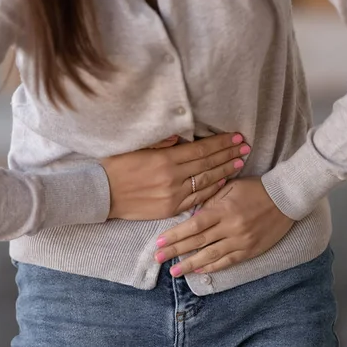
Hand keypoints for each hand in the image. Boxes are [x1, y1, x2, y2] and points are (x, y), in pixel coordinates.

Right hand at [102, 133, 248, 219]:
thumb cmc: (116, 167)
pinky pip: (196, 198)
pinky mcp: (170, 209)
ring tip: (239, 162)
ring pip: (206, 181)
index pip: (201, 149)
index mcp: (165, 158)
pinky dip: (211, 189)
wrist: (102, 195)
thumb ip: (159, 142)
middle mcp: (173, 177)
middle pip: (208, 164)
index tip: (235, 137)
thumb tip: (179, 137)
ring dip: (225, 170)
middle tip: (245, 147)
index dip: (220, 142)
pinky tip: (222, 182)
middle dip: (228, 154)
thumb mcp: (135, 147)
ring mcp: (173, 195)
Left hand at [154, 177, 293, 276]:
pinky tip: (199, 270)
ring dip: (190, 264)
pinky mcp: (251, 250)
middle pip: (198, 242)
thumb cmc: (255, 189)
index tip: (159, 243)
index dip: (175, 236)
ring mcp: (241, 241)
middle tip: (158, 259)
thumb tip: (192, 216)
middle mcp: (231, 228)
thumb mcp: (231, 187)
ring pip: (211, 256)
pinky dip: (212, 267)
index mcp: (224, 210)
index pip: (194, 226)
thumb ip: (211, 201)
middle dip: (176, 252)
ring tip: (174, 272)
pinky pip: (228, 261)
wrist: (286, 198)